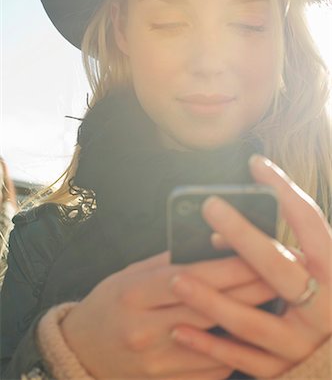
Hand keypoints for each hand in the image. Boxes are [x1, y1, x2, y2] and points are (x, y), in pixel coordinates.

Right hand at [60, 243, 275, 378]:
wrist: (83, 348)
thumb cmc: (111, 302)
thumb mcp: (132, 273)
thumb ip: (170, 262)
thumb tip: (212, 247)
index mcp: (135, 293)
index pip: (192, 276)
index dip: (230, 265)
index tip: (258, 253)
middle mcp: (144, 328)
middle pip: (210, 307)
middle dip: (250, 289)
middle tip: (278, 274)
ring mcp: (155, 361)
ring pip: (215, 342)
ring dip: (247, 322)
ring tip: (271, 302)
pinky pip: (210, 370)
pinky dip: (232, 352)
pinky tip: (245, 335)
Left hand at [170, 155, 331, 377]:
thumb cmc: (320, 299)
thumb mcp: (312, 272)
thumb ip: (278, 252)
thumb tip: (218, 237)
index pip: (311, 224)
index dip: (285, 191)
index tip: (255, 163)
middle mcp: (324, 308)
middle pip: (279, 268)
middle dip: (244, 236)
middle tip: (209, 206)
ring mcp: (304, 344)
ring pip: (253, 320)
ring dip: (212, 298)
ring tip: (176, 278)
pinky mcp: (286, 372)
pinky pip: (244, 361)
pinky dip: (209, 345)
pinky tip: (179, 329)